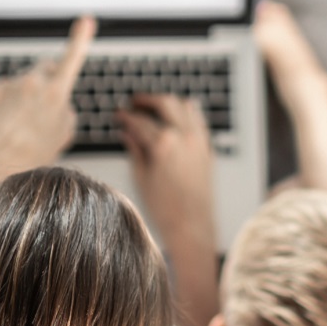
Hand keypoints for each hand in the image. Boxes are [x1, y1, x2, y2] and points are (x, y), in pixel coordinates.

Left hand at [0, 16, 95, 176]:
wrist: (0, 165)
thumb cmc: (36, 153)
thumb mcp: (65, 132)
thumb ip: (66, 107)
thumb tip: (57, 99)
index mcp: (56, 92)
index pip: (72, 58)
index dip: (81, 38)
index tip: (87, 20)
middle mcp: (33, 82)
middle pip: (46, 68)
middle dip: (49, 79)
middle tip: (46, 104)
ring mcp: (11, 84)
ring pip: (25, 82)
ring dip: (27, 95)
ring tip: (24, 123)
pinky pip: (7, 89)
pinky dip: (9, 101)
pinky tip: (9, 121)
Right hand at [116, 95, 215, 245]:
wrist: (192, 226)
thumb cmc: (165, 208)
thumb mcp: (142, 177)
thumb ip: (135, 150)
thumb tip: (127, 134)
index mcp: (163, 144)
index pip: (140, 121)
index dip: (126, 115)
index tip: (119, 114)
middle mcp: (184, 137)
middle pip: (165, 103)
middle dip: (147, 100)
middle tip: (135, 102)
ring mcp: (199, 141)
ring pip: (185, 106)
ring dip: (169, 103)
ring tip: (156, 107)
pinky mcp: (207, 149)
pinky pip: (199, 121)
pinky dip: (187, 113)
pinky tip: (177, 118)